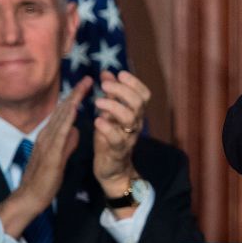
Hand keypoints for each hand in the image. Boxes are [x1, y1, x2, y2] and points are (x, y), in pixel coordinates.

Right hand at [0, 76, 92, 236]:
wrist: (30, 196)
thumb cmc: (44, 179)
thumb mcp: (60, 157)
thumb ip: (67, 143)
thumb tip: (76, 130)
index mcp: (49, 136)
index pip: (63, 114)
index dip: (74, 99)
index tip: (86, 86)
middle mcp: (46, 135)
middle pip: (62, 110)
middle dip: (75, 93)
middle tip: (88, 78)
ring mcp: (47, 142)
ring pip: (61, 117)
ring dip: (73, 101)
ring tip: (84, 86)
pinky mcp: (50, 152)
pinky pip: (60, 132)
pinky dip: (67, 119)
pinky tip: (75, 109)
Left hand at [93, 70, 150, 194]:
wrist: (112, 170)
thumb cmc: (110, 138)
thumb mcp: (110, 114)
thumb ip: (111, 94)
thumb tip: (107, 73)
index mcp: (135, 114)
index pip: (144, 94)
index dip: (134, 82)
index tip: (119, 74)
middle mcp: (136, 124)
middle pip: (138, 103)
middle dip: (121, 91)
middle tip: (103, 86)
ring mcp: (128, 138)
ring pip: (129, 118)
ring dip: (113, 106)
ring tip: (97, 102)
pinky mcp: (117, 151)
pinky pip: (116, 138)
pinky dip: (107, 128)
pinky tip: (97, 121)